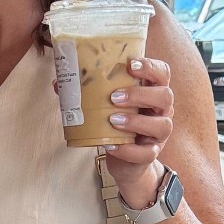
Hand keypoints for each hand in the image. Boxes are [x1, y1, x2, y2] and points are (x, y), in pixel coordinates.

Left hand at [99, 58, 173, 207]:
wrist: (125, 160)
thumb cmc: (116, 125)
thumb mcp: (105, 105)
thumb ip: (87, 92)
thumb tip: (58, 83)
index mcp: (152, 90)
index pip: (162, 72)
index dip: (149, 66)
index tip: (130, 64)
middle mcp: (161, 110)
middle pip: (165, 96)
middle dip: (139, 94)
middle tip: (114, 97)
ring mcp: (159, 133)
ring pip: (161, 125)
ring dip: (136, 121)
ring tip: (112, 120)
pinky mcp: (151, 154)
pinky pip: (146, 153)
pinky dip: (128, 150)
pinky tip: (111, 144)